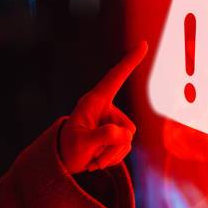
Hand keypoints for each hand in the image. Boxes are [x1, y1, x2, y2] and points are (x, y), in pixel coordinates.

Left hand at [59, 42, 147, 173]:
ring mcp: (112, 121)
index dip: (130, 61)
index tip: (143, 44)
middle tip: (92, 156)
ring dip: (111, 154)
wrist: (64, 163)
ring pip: (127, 140)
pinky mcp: (115, 134)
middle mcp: (105, 108)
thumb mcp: (82, 143)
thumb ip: (105, 136)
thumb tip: (127, 135)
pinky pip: (126, 147)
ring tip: (92, 159)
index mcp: (94, 101)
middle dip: (112, 147)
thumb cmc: (68, 149)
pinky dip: (113, 158)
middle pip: (127, 128)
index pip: (116, 77)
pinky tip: (96, 160)